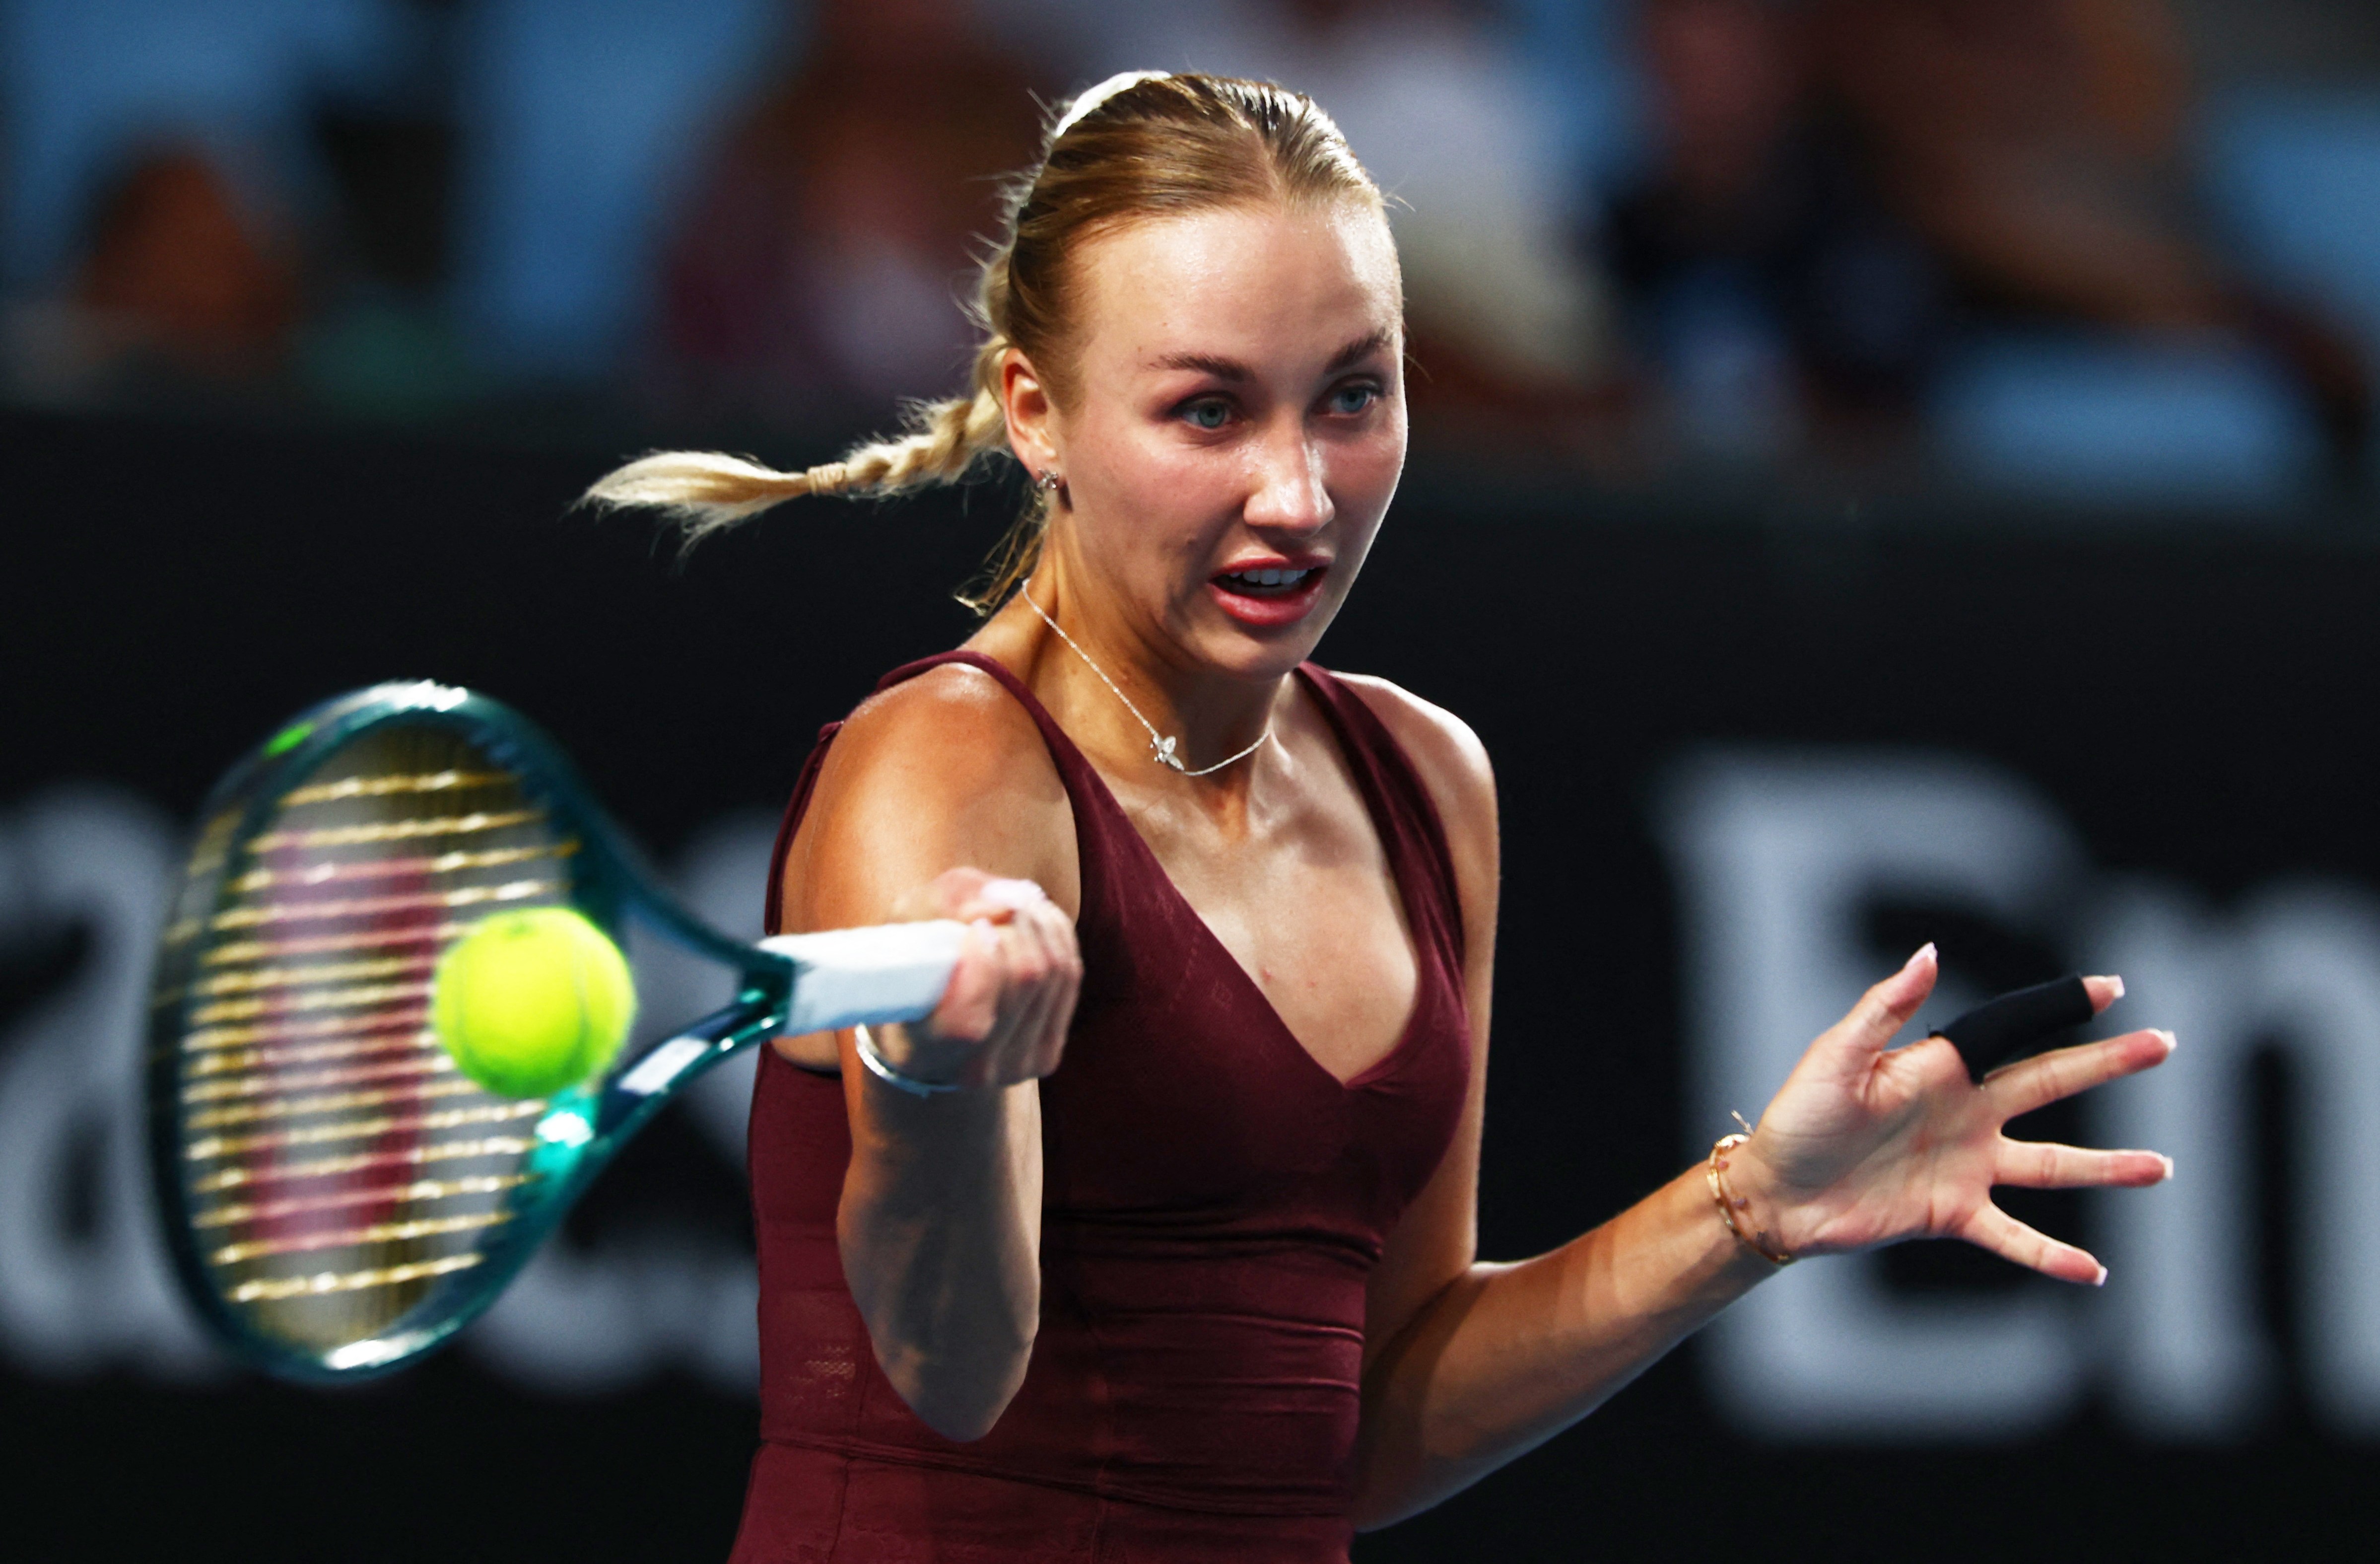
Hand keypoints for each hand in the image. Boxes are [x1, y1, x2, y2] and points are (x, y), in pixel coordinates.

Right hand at [865, 867, 1080, 1090]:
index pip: (967, 1020)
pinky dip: (1057, 936)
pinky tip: (1037, 920)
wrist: (928, 1035)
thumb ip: (945, 905)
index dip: (981, 960)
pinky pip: (1070, 978)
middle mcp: (974, 1071)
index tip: (973, 927)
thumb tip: (1003, 904)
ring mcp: (1018, 1067)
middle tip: (994, 905)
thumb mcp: (904, 925)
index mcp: (923, 1051)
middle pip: (1026, 977)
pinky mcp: (1047, 1056)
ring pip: (1055, 973)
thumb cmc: (909, 970)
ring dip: (1039, 923)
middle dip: (1015, 925)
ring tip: (1015, 904)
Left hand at [1726, 945, 2174, 1284]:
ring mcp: (1965, 1165)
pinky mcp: (1952, 1213)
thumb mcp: (1837, 1057)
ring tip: (2160, 1167)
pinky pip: (2013, 1236)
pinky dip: (2051, 1255)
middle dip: (2107, 1065)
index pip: (2013, 1028)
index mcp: (1941, 1067)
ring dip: (2106, 1167)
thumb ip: (1885, 1008)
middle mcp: (1965, 1112)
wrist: (1775, 1191)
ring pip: (2052, 1164)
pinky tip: (2094, 1270)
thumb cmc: (1798, 1117)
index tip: (2112, 989)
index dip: (2060, 1007)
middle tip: (2164, 1046)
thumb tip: (1929, 953)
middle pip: (2051, 1082)